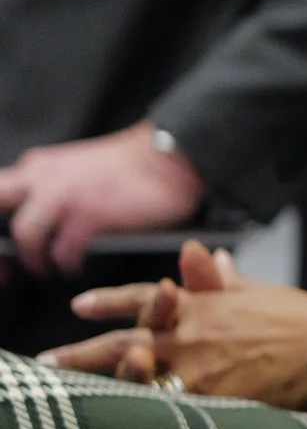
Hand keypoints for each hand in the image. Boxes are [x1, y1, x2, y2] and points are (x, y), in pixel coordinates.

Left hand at [0, 121, 206, 275]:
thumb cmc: (125, 169)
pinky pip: (64, 252)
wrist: (167, 158)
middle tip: (7, 270)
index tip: (2, 256)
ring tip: (51, 269)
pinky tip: (77, 266)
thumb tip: (27, 224)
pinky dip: (68, 264)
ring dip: (36, 260)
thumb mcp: (72, 169)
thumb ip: (45, 187)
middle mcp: (43, 178)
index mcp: (36, 167)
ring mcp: (65, 196)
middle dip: (0, 247)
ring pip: (26, 236)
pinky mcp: (90, 214)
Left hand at [39, 239, 306, 407]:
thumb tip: (202, 256)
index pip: (144, 299)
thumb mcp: (257, 292)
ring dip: (101, 382)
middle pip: (124, 341)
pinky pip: (167, 408)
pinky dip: (142, 410)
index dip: (109, 301)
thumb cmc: (302, 318)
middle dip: (82, 352)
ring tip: (68, 388)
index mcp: (202, 305)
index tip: (79, 305)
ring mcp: (199, 370)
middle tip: (46, 359)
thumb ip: (222, 281)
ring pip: (135, 377)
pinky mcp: (213, 400)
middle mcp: (192, 334)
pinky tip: (117, 417)